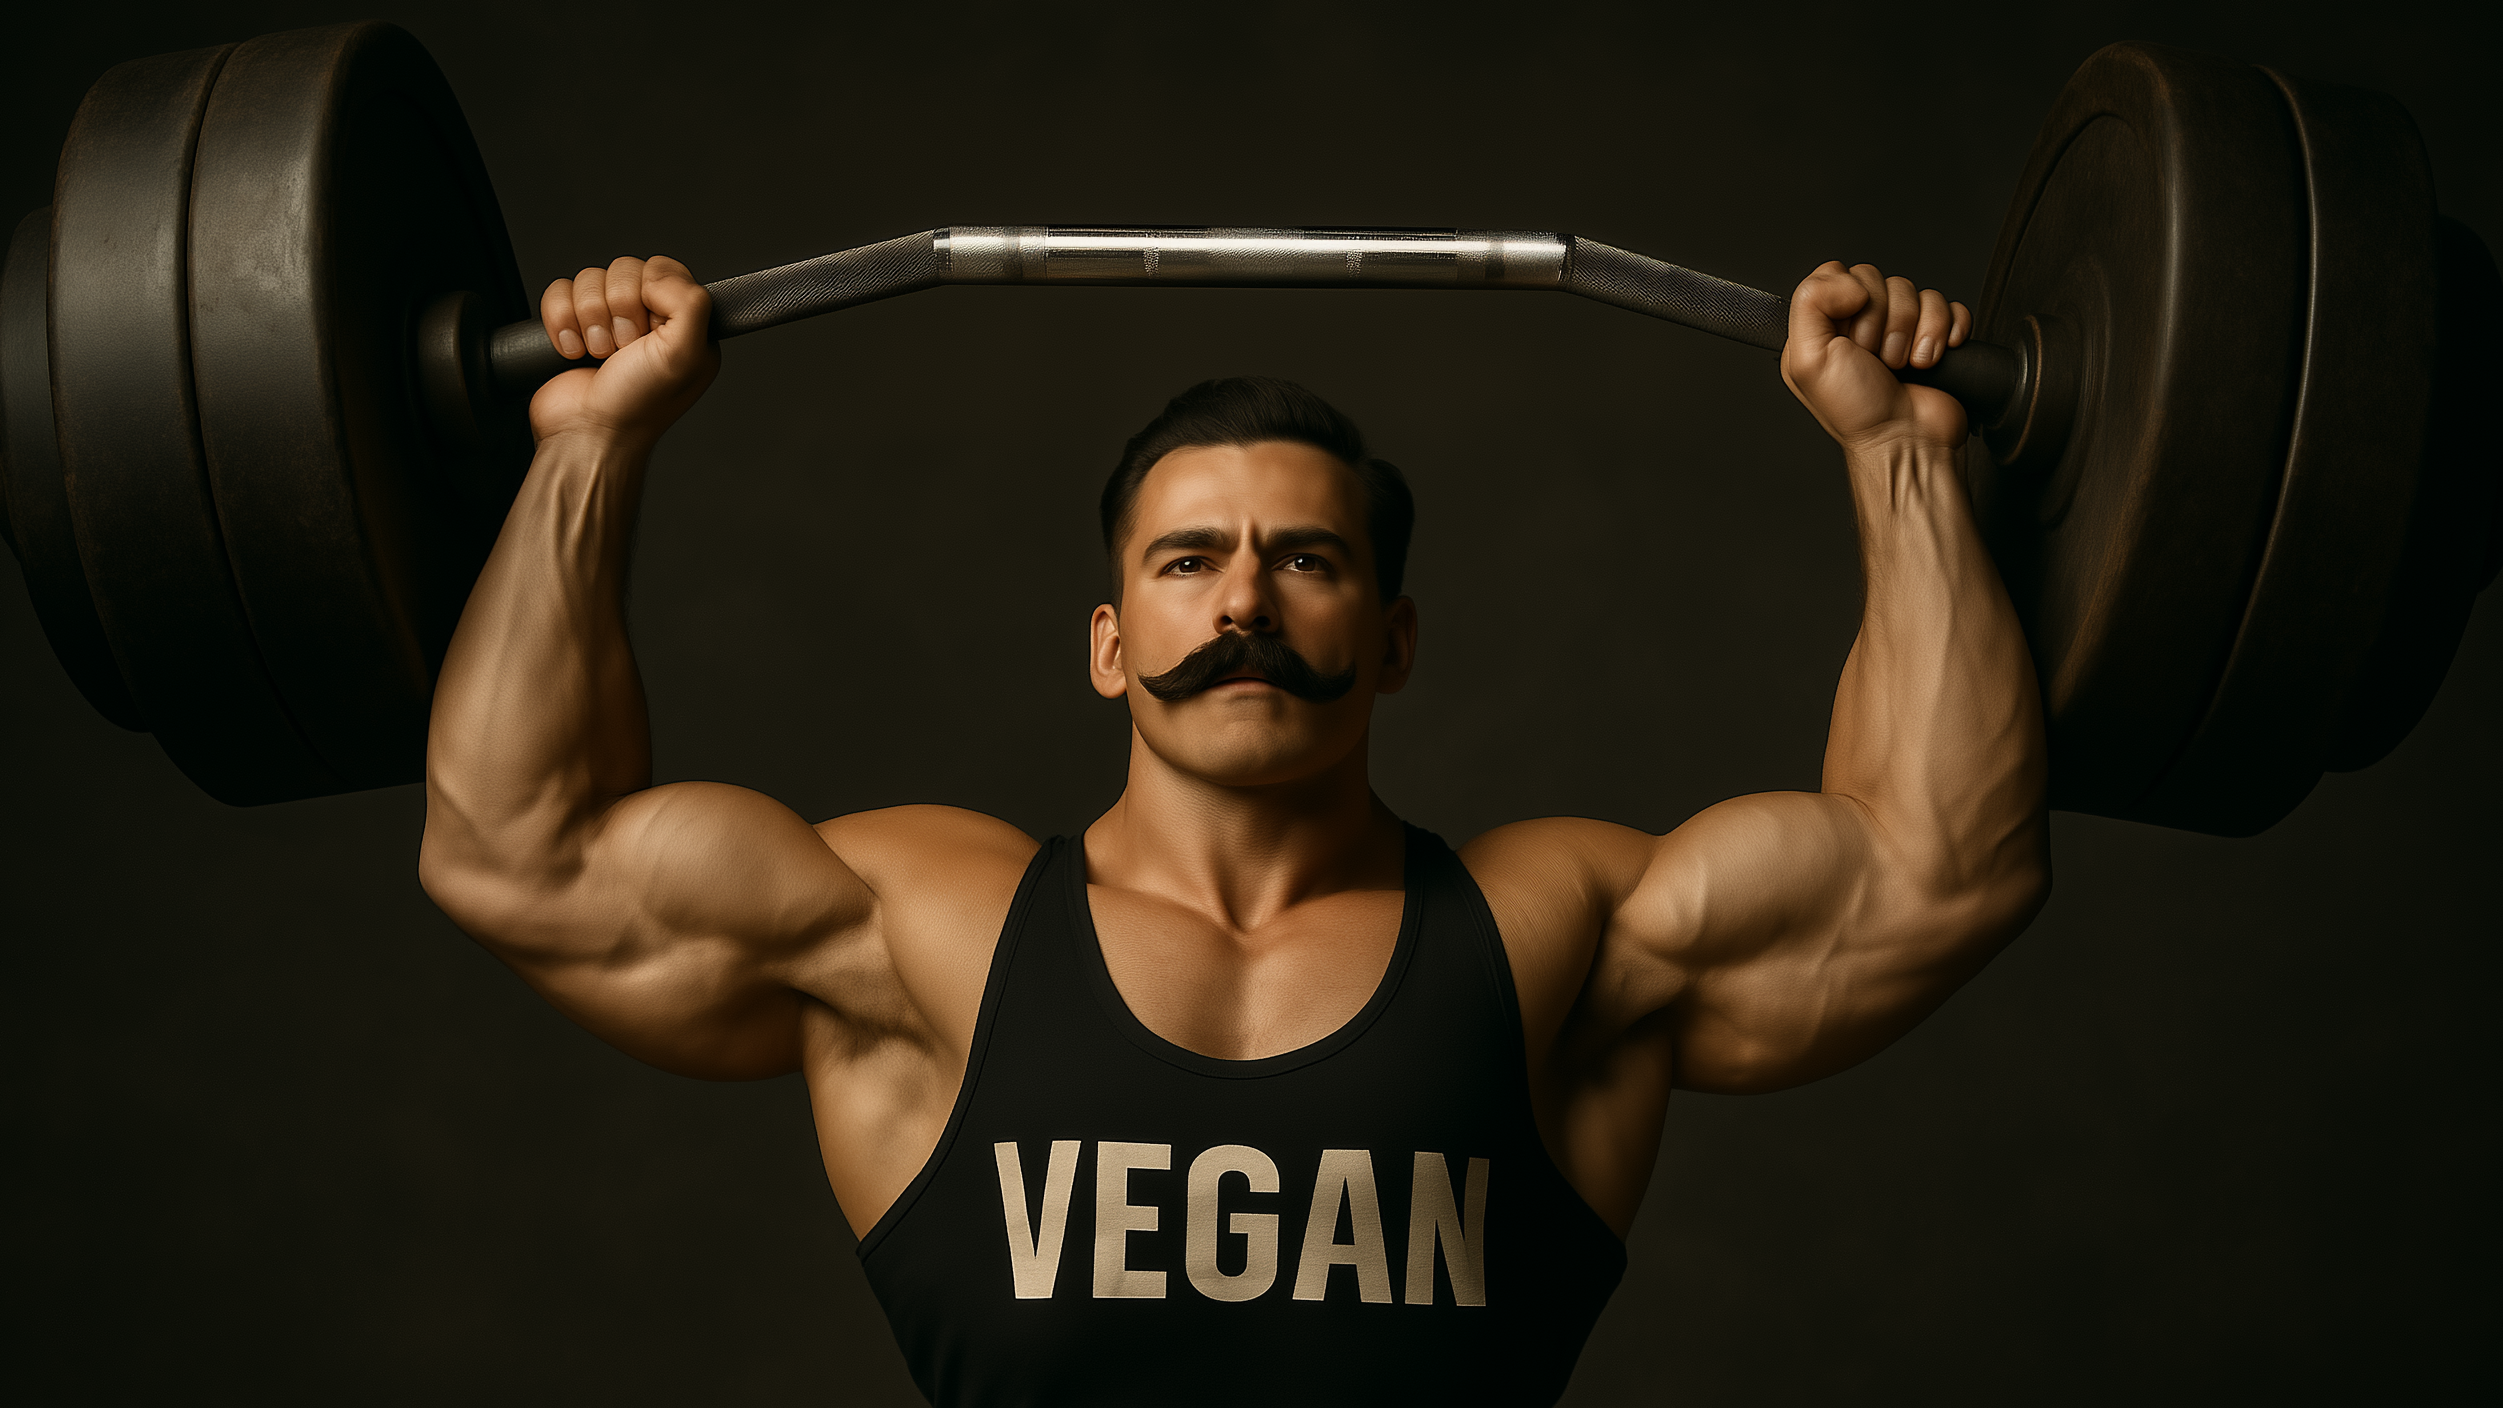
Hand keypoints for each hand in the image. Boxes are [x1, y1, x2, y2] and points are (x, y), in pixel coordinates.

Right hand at [529, 255, 719, 450]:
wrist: (587, 434)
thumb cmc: (638, 405)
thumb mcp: (686, 355)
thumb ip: (691, 303)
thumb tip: (659, 273)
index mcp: (683, 323)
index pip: (663, 268)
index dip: (651, 292)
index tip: (651, 329)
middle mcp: (646, 319)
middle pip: (623, 269)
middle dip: (618, 310)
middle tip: (623, 348)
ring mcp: (606, 321)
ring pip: (589, 279)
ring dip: (590, 319)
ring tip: (599, 355)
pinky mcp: (570, 325)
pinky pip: (558, 291)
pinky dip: (561, 322)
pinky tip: (572, 351)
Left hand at [1780, 262, 1970, 452]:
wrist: (1908, 439)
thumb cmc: (1858, 411)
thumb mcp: (1808, 359)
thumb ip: (1809, 303)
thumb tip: (1848, 280)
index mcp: (1822, 328)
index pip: (1836, 274)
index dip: (1848, 298)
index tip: (1850, 337)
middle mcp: (1859, 325)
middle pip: (1878, 279)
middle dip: (1884, 321)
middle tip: (1878, 359)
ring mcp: (1899, 329)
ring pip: (1914, 291)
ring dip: (1916, 330)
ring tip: (1905, 365)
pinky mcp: (1935, 335)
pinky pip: (1948, 305)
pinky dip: (1946, 329)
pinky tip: (1936, 355)